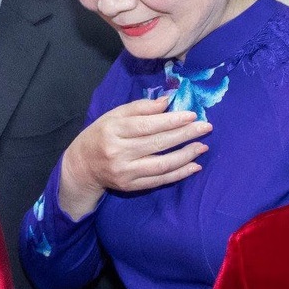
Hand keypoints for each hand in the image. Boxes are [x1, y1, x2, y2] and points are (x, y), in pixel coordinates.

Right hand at [58, 98, 212, 219]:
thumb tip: (167, 102)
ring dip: (185, 155)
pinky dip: (179, 174)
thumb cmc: (101, 135)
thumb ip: (140, 108)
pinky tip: (194, 166)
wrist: (82, 165)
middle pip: (157, 143)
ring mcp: (124, 172)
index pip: (146, 126)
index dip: (171, 121)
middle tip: (206, 127)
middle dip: (185, 135)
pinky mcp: (130, 186)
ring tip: (203, 146)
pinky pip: (159, 180)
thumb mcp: (114, 116)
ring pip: (161, 165)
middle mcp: (118, 153)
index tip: (192, 115)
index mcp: (113, 131)